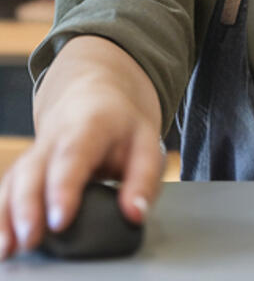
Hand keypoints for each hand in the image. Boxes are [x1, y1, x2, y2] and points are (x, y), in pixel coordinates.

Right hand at [0, 36, 164, 258]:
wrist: (94, 96)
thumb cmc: (122, 125)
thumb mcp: (147, 143)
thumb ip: (144, 179)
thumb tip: (134, 215)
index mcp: (89, 126)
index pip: (73, 156)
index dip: (63, 188)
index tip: (61, 221)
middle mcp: (53, 138)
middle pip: (33, 171)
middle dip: (28, 207)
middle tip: (31, 239)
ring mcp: (33, 153)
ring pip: (12, 181)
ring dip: (6, 216)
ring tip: (9, 249)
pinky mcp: (22, 170)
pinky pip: (4, 191)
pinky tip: (1, 244)